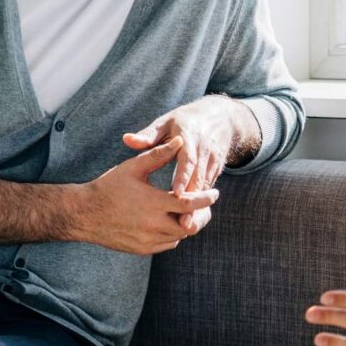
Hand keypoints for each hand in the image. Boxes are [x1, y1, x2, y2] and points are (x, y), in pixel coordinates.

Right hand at [76, 136, 218, 254]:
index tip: (215, 192)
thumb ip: (159, 154)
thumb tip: (181, 141)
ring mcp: (147, 241)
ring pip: (180, 236)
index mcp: (154, 203)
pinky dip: (174, 234)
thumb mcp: (134, 167)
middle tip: (206, 204)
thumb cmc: (108, 186)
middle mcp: (153, 226)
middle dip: (202, 214)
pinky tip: (172, 220)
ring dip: (187, 224)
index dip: (207, 198)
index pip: (191, 204)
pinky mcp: (141, 249)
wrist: (82, 214)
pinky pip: (168, 244)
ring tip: (190, 210)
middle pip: (191, 225)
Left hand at [123, 95, 259, 229]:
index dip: (183, 176)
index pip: (188, 159)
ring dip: (199, 208)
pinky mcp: (216, 169)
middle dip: (193, 201)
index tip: (175, 193)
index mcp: (190, 138)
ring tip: (188, 228)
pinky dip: (203, 204)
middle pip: (200, 178)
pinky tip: (193, 220)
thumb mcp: (165, 124)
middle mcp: (204, 150)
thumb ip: (148, 135)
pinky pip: (208, 188)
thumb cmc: (183, 121)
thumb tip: (127, 140)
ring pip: (206, 187)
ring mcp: (213, 161)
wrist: (218, 117)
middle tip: (183, 224)